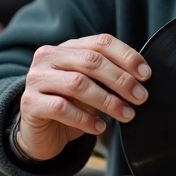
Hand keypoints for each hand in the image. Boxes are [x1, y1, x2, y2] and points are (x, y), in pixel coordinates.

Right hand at [16, 34, 150, 161]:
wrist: (40, 132)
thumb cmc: (72, 105)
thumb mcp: (92, 86)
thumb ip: (110, 76)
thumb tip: (143, 78)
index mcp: (68, 47)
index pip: (101, 42)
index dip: (126, 57)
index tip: (146, 75)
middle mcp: (49, 57)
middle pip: (91, 61)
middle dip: (121, 80)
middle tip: (141, 97)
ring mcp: (36, 79)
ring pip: (78, 84)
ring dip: (108, 101)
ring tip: (127, 115)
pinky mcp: (29, 103)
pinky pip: (61, 108)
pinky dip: (85, 119)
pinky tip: (100, 127)